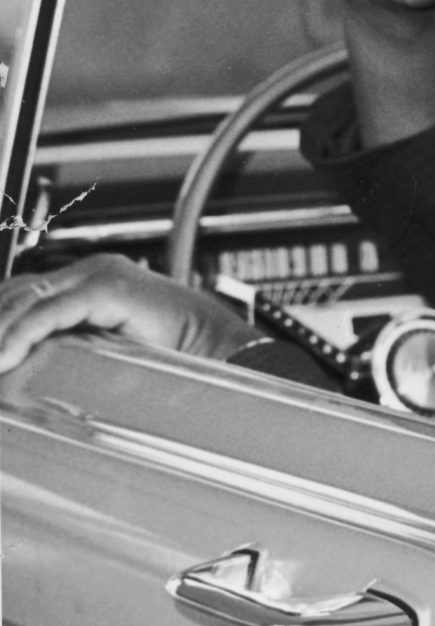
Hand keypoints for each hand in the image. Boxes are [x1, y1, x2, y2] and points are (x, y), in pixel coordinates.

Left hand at [0, 256, 261, 373]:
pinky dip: (22, 335)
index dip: (2, 317)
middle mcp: (94, 269)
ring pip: (27, 299)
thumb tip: (31, 356)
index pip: (27, 291)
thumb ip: (76, 340)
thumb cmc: (179, 352)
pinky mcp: (107, 289)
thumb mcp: (112, 344)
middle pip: (19, 290)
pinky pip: (49, 312)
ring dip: (2, 331)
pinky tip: (7, 357)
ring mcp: (101, 274)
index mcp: (95, 278)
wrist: (221, 348)